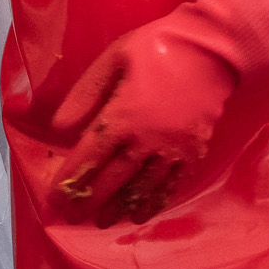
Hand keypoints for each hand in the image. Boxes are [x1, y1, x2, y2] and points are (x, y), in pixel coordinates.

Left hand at [44, 0, 268, 227]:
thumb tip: (58, 127)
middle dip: (90, 199)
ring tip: (103, 222)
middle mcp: (147, 139)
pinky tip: (143, 212)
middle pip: (113, 178)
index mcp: (123, 115)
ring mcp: (173, 149)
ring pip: (142, 187)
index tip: (55, 195)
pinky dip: (155, 200)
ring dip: (120, 206)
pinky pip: (172, 183)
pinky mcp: (194, 150)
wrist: (213, 49)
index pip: (89, 155)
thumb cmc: (158, 46)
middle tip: (72, 216)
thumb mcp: (114, 58)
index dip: (70, 177)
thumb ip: (85, 93)